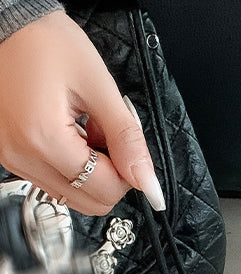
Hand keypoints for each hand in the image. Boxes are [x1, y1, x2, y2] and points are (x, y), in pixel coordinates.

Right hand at [0, 10, 164, 215]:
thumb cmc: (49, 44)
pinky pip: (57, 183)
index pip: (104, 190)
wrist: (10, 26)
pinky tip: (72, 136)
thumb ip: (128, 140)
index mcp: (42, 138)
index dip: (127, 174)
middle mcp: (23, 156)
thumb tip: (148, 183)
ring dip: (92, 173)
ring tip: (85, 131)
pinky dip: (74, 168)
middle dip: (110, 175)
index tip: (126, 146)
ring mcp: (14, 160)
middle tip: (106, 136)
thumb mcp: (100, 88)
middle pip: (90, 201)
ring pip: (75, 197)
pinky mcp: (13, 158)